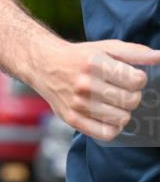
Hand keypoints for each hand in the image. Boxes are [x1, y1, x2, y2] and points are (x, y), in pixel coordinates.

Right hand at [31, 39, 159, 140]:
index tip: (129, 77)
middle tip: (121, 90)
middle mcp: (84, 84)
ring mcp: (77, 104)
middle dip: (133, 96)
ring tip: (113, 103)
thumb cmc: (80, 57)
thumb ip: (136, 53)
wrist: (44, 66)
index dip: (138, 79)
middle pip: (131, 101)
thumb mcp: (106, 48)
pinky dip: (113, 127)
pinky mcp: (71, 119)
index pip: (137, 80)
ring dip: (123, 111)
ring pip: (122, 118)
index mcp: (94, 63)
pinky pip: (106, 133)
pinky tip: (108, 116)